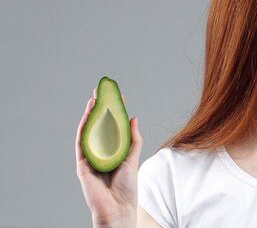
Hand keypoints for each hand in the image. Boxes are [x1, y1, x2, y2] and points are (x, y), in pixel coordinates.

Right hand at [75, 87, 142, 226]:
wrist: (119, 208)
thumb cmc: (126, 188)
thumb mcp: (132, 159)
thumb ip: (133, 139)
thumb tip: (133, 118)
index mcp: (112, 151)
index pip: (112, 126)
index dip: (113, 111)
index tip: (117, 95)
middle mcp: (100, 152)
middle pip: (98, 126)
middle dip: (99, 108)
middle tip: (101, 90)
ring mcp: (90, 157)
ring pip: (88, 132)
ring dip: (90, 114)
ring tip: (94, 98)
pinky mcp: (82, 164)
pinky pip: (81, 143)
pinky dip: (83, 128)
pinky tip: (88, 116)